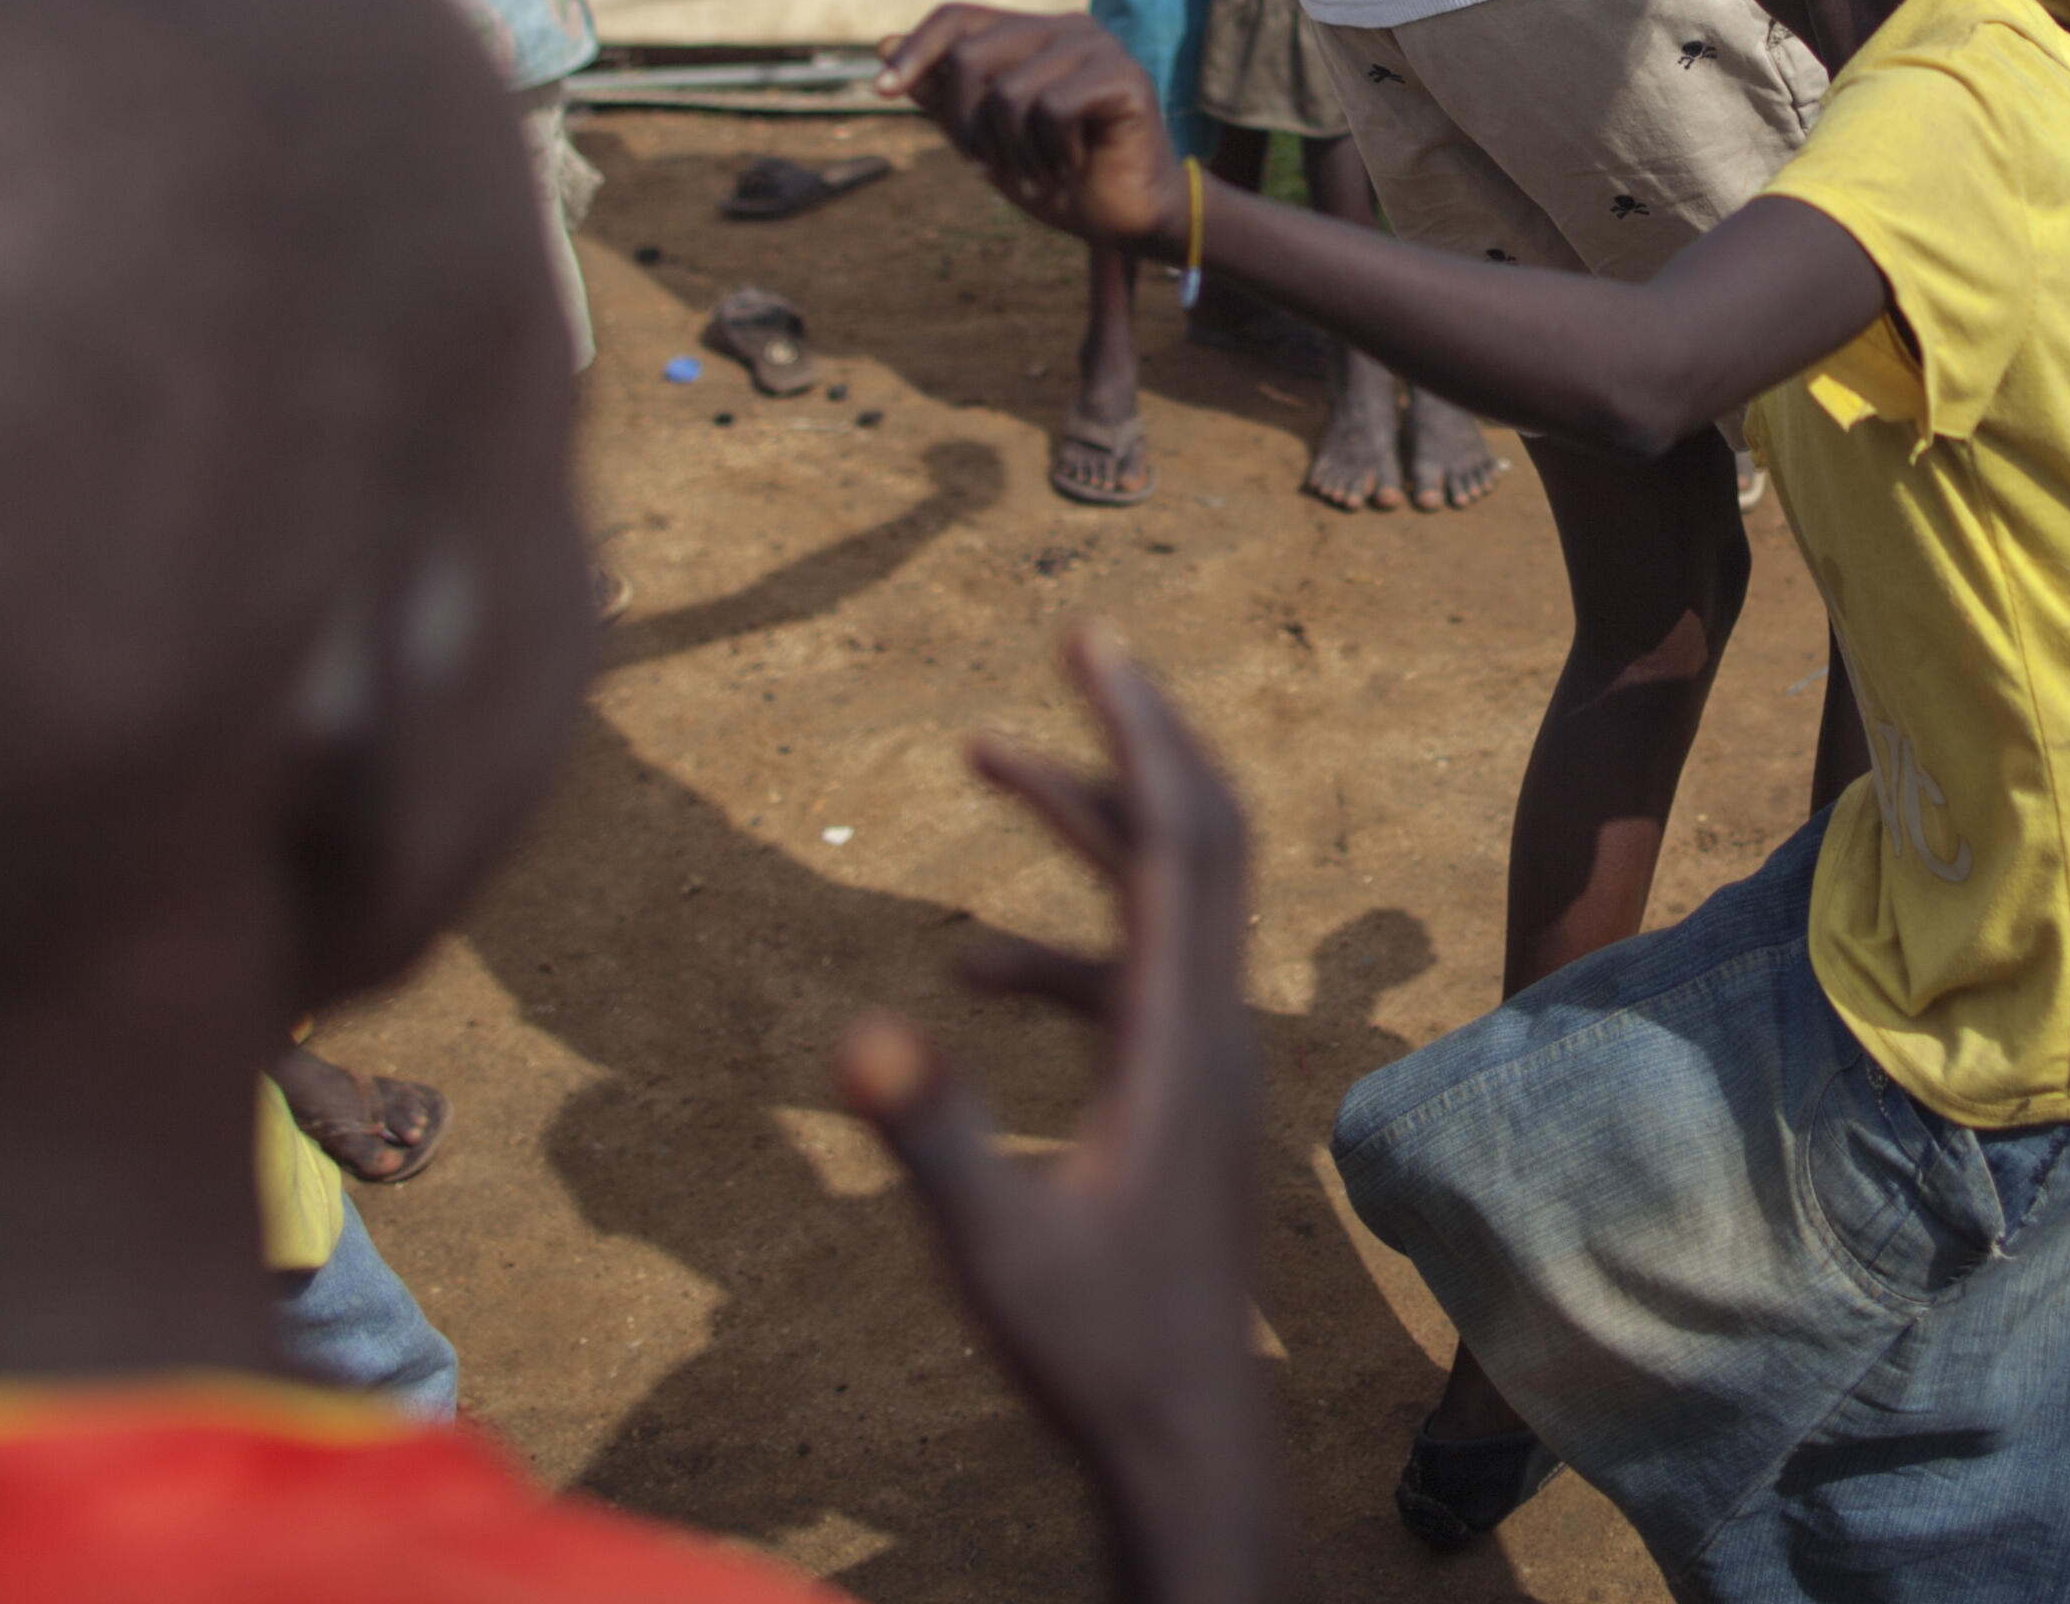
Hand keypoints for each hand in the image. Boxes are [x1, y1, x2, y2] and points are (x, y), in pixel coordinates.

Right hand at [831, 626, 1287, 1603]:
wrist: (1180, 1433)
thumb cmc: (1093, 1348)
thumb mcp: (992, 1247)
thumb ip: (928, 1140)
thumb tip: (858, 1035)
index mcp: (1178, 1037)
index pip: (1177, 841)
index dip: (1135, 729)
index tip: (1090, 635)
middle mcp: (1210, 1024)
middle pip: (1199, 834)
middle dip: (1135, 730)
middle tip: (1078, 636)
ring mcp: (1202, 1055)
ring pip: (1165, 895)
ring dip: (1086, 820)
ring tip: (983, 755)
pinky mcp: (1178, 1091)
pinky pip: (1130, 974)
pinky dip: (1060, 943)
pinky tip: (964, 971)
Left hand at [883, 4, 1183, 251]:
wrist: (1132, 221)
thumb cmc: (1062, 180)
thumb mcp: (986, 140)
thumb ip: (944, 96)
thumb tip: (882, 45)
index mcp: (1032, 34)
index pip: (958, 17)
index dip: (915, 49)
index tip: (880, 90)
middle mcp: (1065, 28)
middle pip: (970, 55)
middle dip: (966, 125)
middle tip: (991, 168)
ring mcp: (1098, 46)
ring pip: (1008, 90)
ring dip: (1013, 152)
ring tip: (1040, 174)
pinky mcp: (1124, 75)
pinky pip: (1051, 109)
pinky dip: (1052, 153)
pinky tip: (1074, 166)